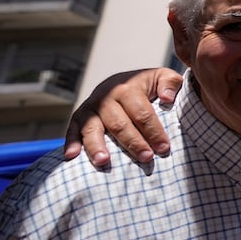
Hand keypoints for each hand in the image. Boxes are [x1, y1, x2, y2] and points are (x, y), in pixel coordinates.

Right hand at [62, 68, 182, 166]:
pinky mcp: (79, 116)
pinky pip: (73, 129)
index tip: (164, 148)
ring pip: (93, 128)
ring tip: (104, 162)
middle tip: (146, 158)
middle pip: (119, 123)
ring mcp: (90, 107)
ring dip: (97, 146)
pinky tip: (71, 156)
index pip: (142, 113)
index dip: (154, 131)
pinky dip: (71, 142)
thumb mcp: (162, 77)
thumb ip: (170, 83)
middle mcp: (106, 97)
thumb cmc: (147, 85)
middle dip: (133, 142)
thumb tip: (168, 98)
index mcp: (128, 88)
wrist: (121, 82)